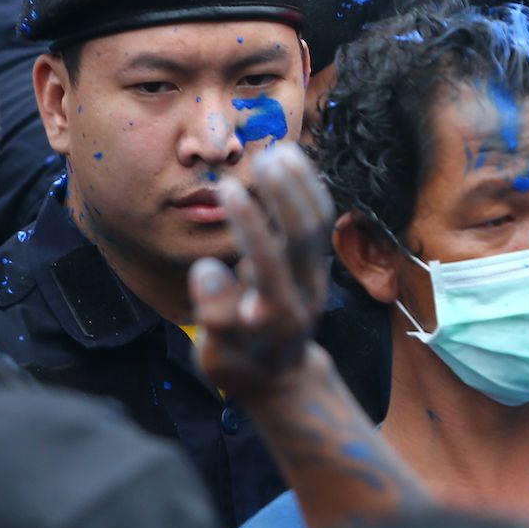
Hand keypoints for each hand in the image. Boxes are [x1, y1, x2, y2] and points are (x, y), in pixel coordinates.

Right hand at [187, 147, 334, 403]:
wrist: (283, 378)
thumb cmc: (240, 365)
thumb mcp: (217, 357)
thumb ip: (214, 315)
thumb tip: (207, 268)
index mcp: (276, 317)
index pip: (268, 263)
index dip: (250, 225)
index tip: (228, 189)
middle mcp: (305, 292)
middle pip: (305, 237)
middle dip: (287, 195)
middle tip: (264, 158)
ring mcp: (317, 275)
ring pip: (319, 224)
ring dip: (303, 185)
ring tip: (279, 149)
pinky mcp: (319, 263)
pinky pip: (321, 221)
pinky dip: (310, 188)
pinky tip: (292, 160)